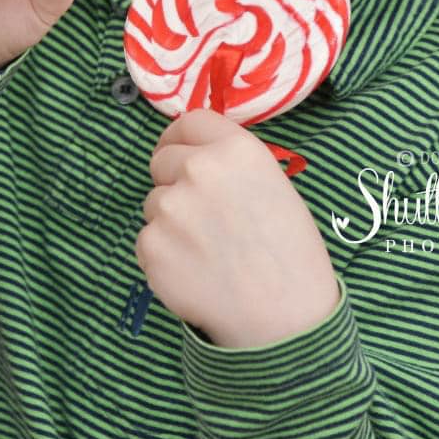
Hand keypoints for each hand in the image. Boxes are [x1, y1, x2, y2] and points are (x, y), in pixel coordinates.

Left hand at [137, 108, 340, 347]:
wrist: (284, 317)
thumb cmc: (290, 255)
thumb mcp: (275, 188)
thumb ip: (232, 166)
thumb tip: (196, 161)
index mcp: (236, 150)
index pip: (189, 121)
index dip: (181, 139)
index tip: (179, 152)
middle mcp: (198, 170)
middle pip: (163, 160)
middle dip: (174, 182)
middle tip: (201, 217)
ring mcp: (170, 208)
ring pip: (154, 204)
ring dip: (170, 222)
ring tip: (207, 252)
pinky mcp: (150, 246)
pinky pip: (147, 241)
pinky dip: (164, 256)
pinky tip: (195, 273)